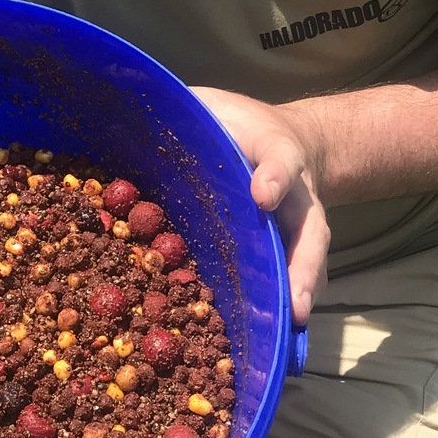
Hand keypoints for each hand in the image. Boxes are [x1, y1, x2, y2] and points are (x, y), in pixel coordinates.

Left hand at [190, 86, 330, 325]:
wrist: (278, 143)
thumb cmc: (238, 126)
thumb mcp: (214, 106)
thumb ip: (187, 109)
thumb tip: (128, 99)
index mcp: (275, 151)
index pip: (279, 157)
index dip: (273, 175)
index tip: (263, 195)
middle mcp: (293, 196)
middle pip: (308, 231)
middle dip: (301, 265)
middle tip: (295, 299)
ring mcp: (295, 228)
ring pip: (306, 262)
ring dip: (298, 294)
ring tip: (292, 325)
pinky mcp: (283, 252)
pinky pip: (288, 280)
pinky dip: (282, 308)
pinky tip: (269, 338)